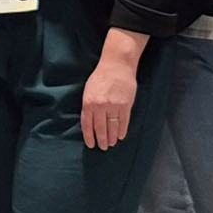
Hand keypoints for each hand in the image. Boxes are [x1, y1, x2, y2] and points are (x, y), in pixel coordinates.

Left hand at [80, 28, 146, 149]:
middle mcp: (100, 106)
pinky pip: (123, 121)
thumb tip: (90, 121)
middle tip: (103, 147)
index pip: (87, 124)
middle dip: (101, 139)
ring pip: (112, 126)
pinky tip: (120, 136)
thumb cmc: (101, 76)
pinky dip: (122, 130)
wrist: (116, 65)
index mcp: (88, 102)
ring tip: (111, 144)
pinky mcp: (125, 104)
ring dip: (111, 137)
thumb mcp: (89, 90)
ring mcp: (113, 106)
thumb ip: (89, 105)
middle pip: (100, 128)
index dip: (89, 136)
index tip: (91, 144)